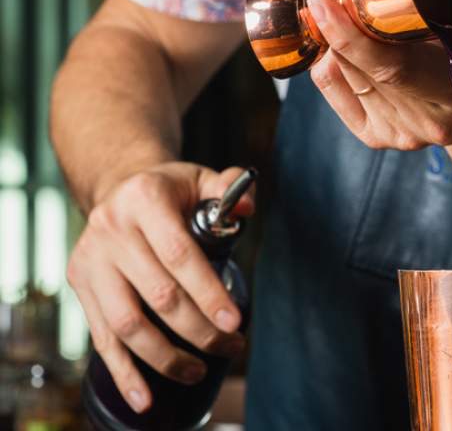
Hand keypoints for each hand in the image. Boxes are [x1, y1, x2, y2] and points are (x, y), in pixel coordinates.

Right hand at [66, 162, 253, 412]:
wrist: (120, 187)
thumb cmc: (172, 189)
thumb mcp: (202, 178)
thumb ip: (229, 188)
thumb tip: (245, 207)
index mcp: (144, 199)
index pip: (180, 255)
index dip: (208, 293)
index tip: (234, 322)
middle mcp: (111, 229)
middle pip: (157, 295)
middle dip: (198, 330)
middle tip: (231, 346)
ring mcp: (91, 260)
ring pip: (127, 324)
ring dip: (166, 357)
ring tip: (198, 371)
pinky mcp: (81, 285)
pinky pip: (101, 338)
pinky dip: (123, 373)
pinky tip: (145, 399)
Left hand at [292, 0, 451, 149]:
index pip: (393, 67)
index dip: (351, 35)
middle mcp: (432, 122)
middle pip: (361, 66)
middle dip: (332, 9)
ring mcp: (404, 135)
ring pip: (343, 74)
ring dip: (326, 26)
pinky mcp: (379, 137)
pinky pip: (335, 88)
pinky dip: (327, 53)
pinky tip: (334, 26)